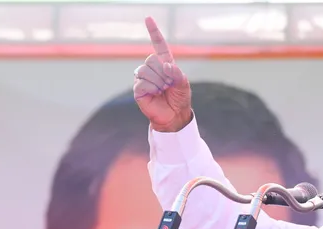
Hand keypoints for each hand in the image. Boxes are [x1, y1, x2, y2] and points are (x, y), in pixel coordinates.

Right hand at [133, 17, 191, 132]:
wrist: (174, 116)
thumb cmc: (179, 98)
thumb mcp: (184, 84)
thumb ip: (177, 74)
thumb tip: (166, 66)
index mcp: (165, 63)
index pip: (159, 45)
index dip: (154, 32)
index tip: (148, 18)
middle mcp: (152, 68)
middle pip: (151, 59)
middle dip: (163, 73)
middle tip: (168, 84)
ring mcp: (143, 78)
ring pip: (146, 70)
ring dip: (158, 82)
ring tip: (162, 90)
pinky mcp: (138, 89)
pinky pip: (142, 83)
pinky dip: (152, 89)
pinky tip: (156, 94)